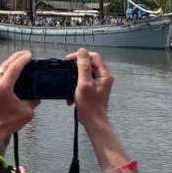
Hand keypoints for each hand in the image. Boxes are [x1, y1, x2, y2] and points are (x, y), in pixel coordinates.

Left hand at [0, 51, 38, 152]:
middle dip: (16, 57)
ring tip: (19, 62)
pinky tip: (11, 75)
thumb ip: (33, 100)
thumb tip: (36, 95)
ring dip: (9, 65)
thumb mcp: (26, 112)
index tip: (29, 55)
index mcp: (3, 87)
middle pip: (5, 65)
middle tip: (25, 54)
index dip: (23, 59)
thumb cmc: (6, 124)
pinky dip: (4, 73)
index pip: (14, 67)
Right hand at [67, 48, 129, 169]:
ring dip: (74, 78)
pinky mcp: (93, 88)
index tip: (69, 60)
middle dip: (76, 68)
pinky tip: (71, 93)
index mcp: (104, 74)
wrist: (93, 121)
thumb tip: (82, 51)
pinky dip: (76, 85)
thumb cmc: (90, 106)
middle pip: (88, 64)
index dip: (80, 56)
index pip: (93, 56)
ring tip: (69, 85)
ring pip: (84, 72)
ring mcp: (98, 83)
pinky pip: (83, 81)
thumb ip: (83, 66)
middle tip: (67, 72)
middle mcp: (103, 77)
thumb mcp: (84, 83)